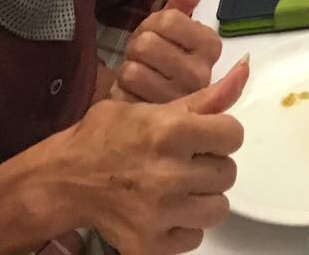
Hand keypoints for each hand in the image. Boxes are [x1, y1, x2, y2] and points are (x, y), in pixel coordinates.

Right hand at [64, 58, 247, 253]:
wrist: (63, 180)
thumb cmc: (106, 136)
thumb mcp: (152, 106)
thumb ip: (204, 97)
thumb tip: (245, 71)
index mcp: (170, 132)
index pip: (233, 134)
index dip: (219, 133)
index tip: (202, 136)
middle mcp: (168, 174)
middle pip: (227, 172)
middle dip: (210, 164)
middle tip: (184, 161)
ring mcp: (160, 213)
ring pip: (217, 208)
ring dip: (202, 197)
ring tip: (179, 186)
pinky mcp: (150, 244)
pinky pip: (194, 237)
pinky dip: (184, 226)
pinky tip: (165, 210)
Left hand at [112, 0, 222, 104]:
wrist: (148, 106)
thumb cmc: (161, 62)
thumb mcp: (172, 29)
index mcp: (210, 47)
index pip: (169, 20)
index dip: (153, 24)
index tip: (158, 36)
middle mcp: (202, 74)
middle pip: (148, 43)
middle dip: (138, 48)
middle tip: (146, 60)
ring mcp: (180, 100)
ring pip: (133, 68)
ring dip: (128, 71)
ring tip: (140, 79)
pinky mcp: (158, 120)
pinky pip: (124, 91)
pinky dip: (122, 92)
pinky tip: (134, 97)